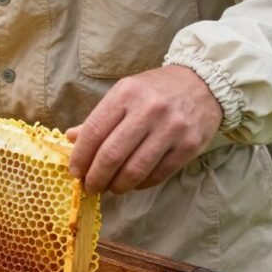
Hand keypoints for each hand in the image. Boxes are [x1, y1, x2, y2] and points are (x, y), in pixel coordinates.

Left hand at [65, 65, 222, 193]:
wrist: (202, 84)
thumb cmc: (155, 91)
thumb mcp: (124, 94)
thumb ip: (98, 118)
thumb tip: (69, 139)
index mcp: (126, 93)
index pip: (94, 132)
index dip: (80, 157)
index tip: (75, 171)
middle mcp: (148, 109)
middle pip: (112, 155)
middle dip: (96, 177)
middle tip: (90, 186)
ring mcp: (171, 128)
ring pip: (134, 170)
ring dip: (117, 186)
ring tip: (110, 188)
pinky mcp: (189, 146)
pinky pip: (157, 175)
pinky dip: (140, 184)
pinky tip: (133, 183)